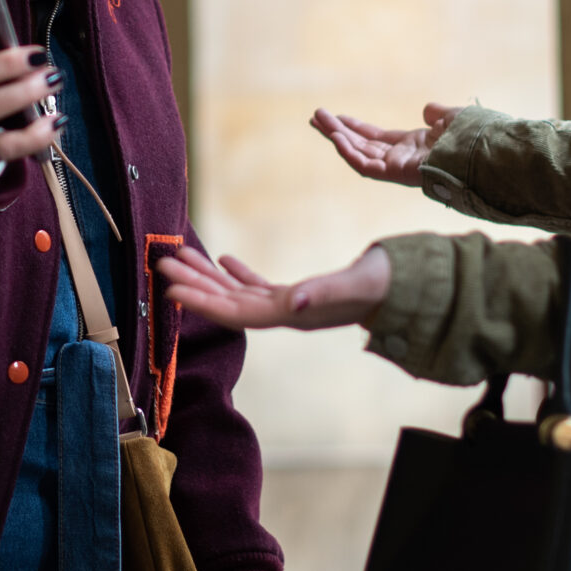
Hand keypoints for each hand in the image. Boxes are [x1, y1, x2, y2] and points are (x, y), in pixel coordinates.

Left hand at [156, 244, 390, 332]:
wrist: (409, 291)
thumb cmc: (384, 285)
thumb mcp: (355, 283)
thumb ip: (325, 292)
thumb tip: (295, 301)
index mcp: (293, 314)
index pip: (238, 312)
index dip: (203, 303)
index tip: (171, 292)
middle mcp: (286, 313)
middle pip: (229, 303)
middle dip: (194, 285)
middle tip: (160, 264)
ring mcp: (291, 305)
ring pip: (239, 293)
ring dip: (208, 277)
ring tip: (179, 257)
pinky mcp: (300, 294)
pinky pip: (259, 286)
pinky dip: (238, 274)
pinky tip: (223, 260)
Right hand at [310, 104, 460, 185]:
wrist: (485, 155)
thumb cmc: (475, 140)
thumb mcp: (455, 118)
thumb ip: (439, 113)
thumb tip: (427, 110)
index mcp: (414, 146)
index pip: (377, 138)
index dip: (357, 128)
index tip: (337, 117)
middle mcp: (402, 158)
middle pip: (362, 145)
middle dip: (338, 132)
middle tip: (316, 116)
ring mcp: (399, 168)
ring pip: (359, 154)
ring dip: (338, 137)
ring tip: (317, 120)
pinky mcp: (397, 174)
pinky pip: (367, 166)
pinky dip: (350, 153)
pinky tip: (337, 138)